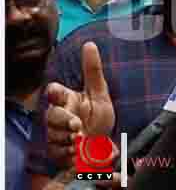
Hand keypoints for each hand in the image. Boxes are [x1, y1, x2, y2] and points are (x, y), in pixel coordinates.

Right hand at [45, 42, 115, 166]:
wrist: (102, 146)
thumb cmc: (99, 117)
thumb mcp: (100, 93)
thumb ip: (93, 70)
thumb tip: (90, 44)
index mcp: (68, 99)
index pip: (54, 91)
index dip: (54, 92)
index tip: (58, 95)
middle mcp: (60, 115)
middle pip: (52, 114)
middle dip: (63, 120)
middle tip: (77, 126)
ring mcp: (56, 133)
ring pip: (52, 133)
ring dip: (66, 137)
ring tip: (80, 140)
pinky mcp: (56, 150)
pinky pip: (55, 150)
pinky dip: (66, 152)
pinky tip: (76, 152)